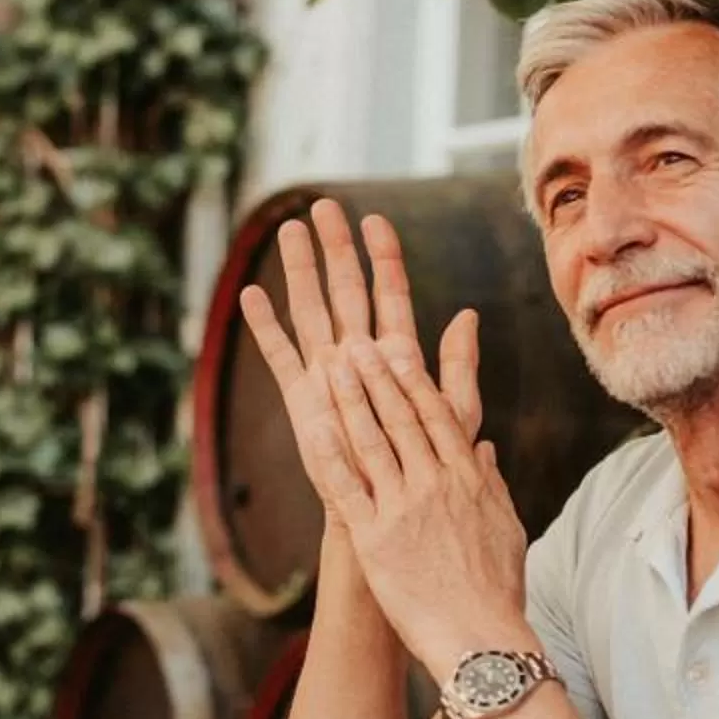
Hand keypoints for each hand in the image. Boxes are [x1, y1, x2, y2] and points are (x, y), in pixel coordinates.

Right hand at [237, 201, 483, 542]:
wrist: (390, 512)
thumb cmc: (426, 469)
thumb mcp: (453, 414)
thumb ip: (458, 366)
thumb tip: (468, 313)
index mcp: (395, 355)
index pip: (388, 293)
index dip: (383, 257)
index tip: (375, 218)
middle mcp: (357, 356)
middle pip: (344, 290)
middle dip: (334, 248)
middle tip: (322, 206)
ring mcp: (327, 374)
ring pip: (311, 310)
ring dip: (299, 272)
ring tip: (287, 231)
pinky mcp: (302, 399)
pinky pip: (281, 355)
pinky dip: (266, 326)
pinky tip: (249, 294)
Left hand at [317, 334, 533, 674]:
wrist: (482, 639)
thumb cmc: (497, 590)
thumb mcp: (506, 526)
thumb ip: (489, 481)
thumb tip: (481, 446)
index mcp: (468, 479)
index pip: (437, 416)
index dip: (413, 378)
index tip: (396, 347)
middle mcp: (435, 484)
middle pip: (401, 418)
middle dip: (375, 375)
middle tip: (354, 342)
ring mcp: (403, 509)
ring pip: (371, 442)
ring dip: (349, 400)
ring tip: (331, 368)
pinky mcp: (374, 538)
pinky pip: (346, 488)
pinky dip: (328, 455)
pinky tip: (311, 427)